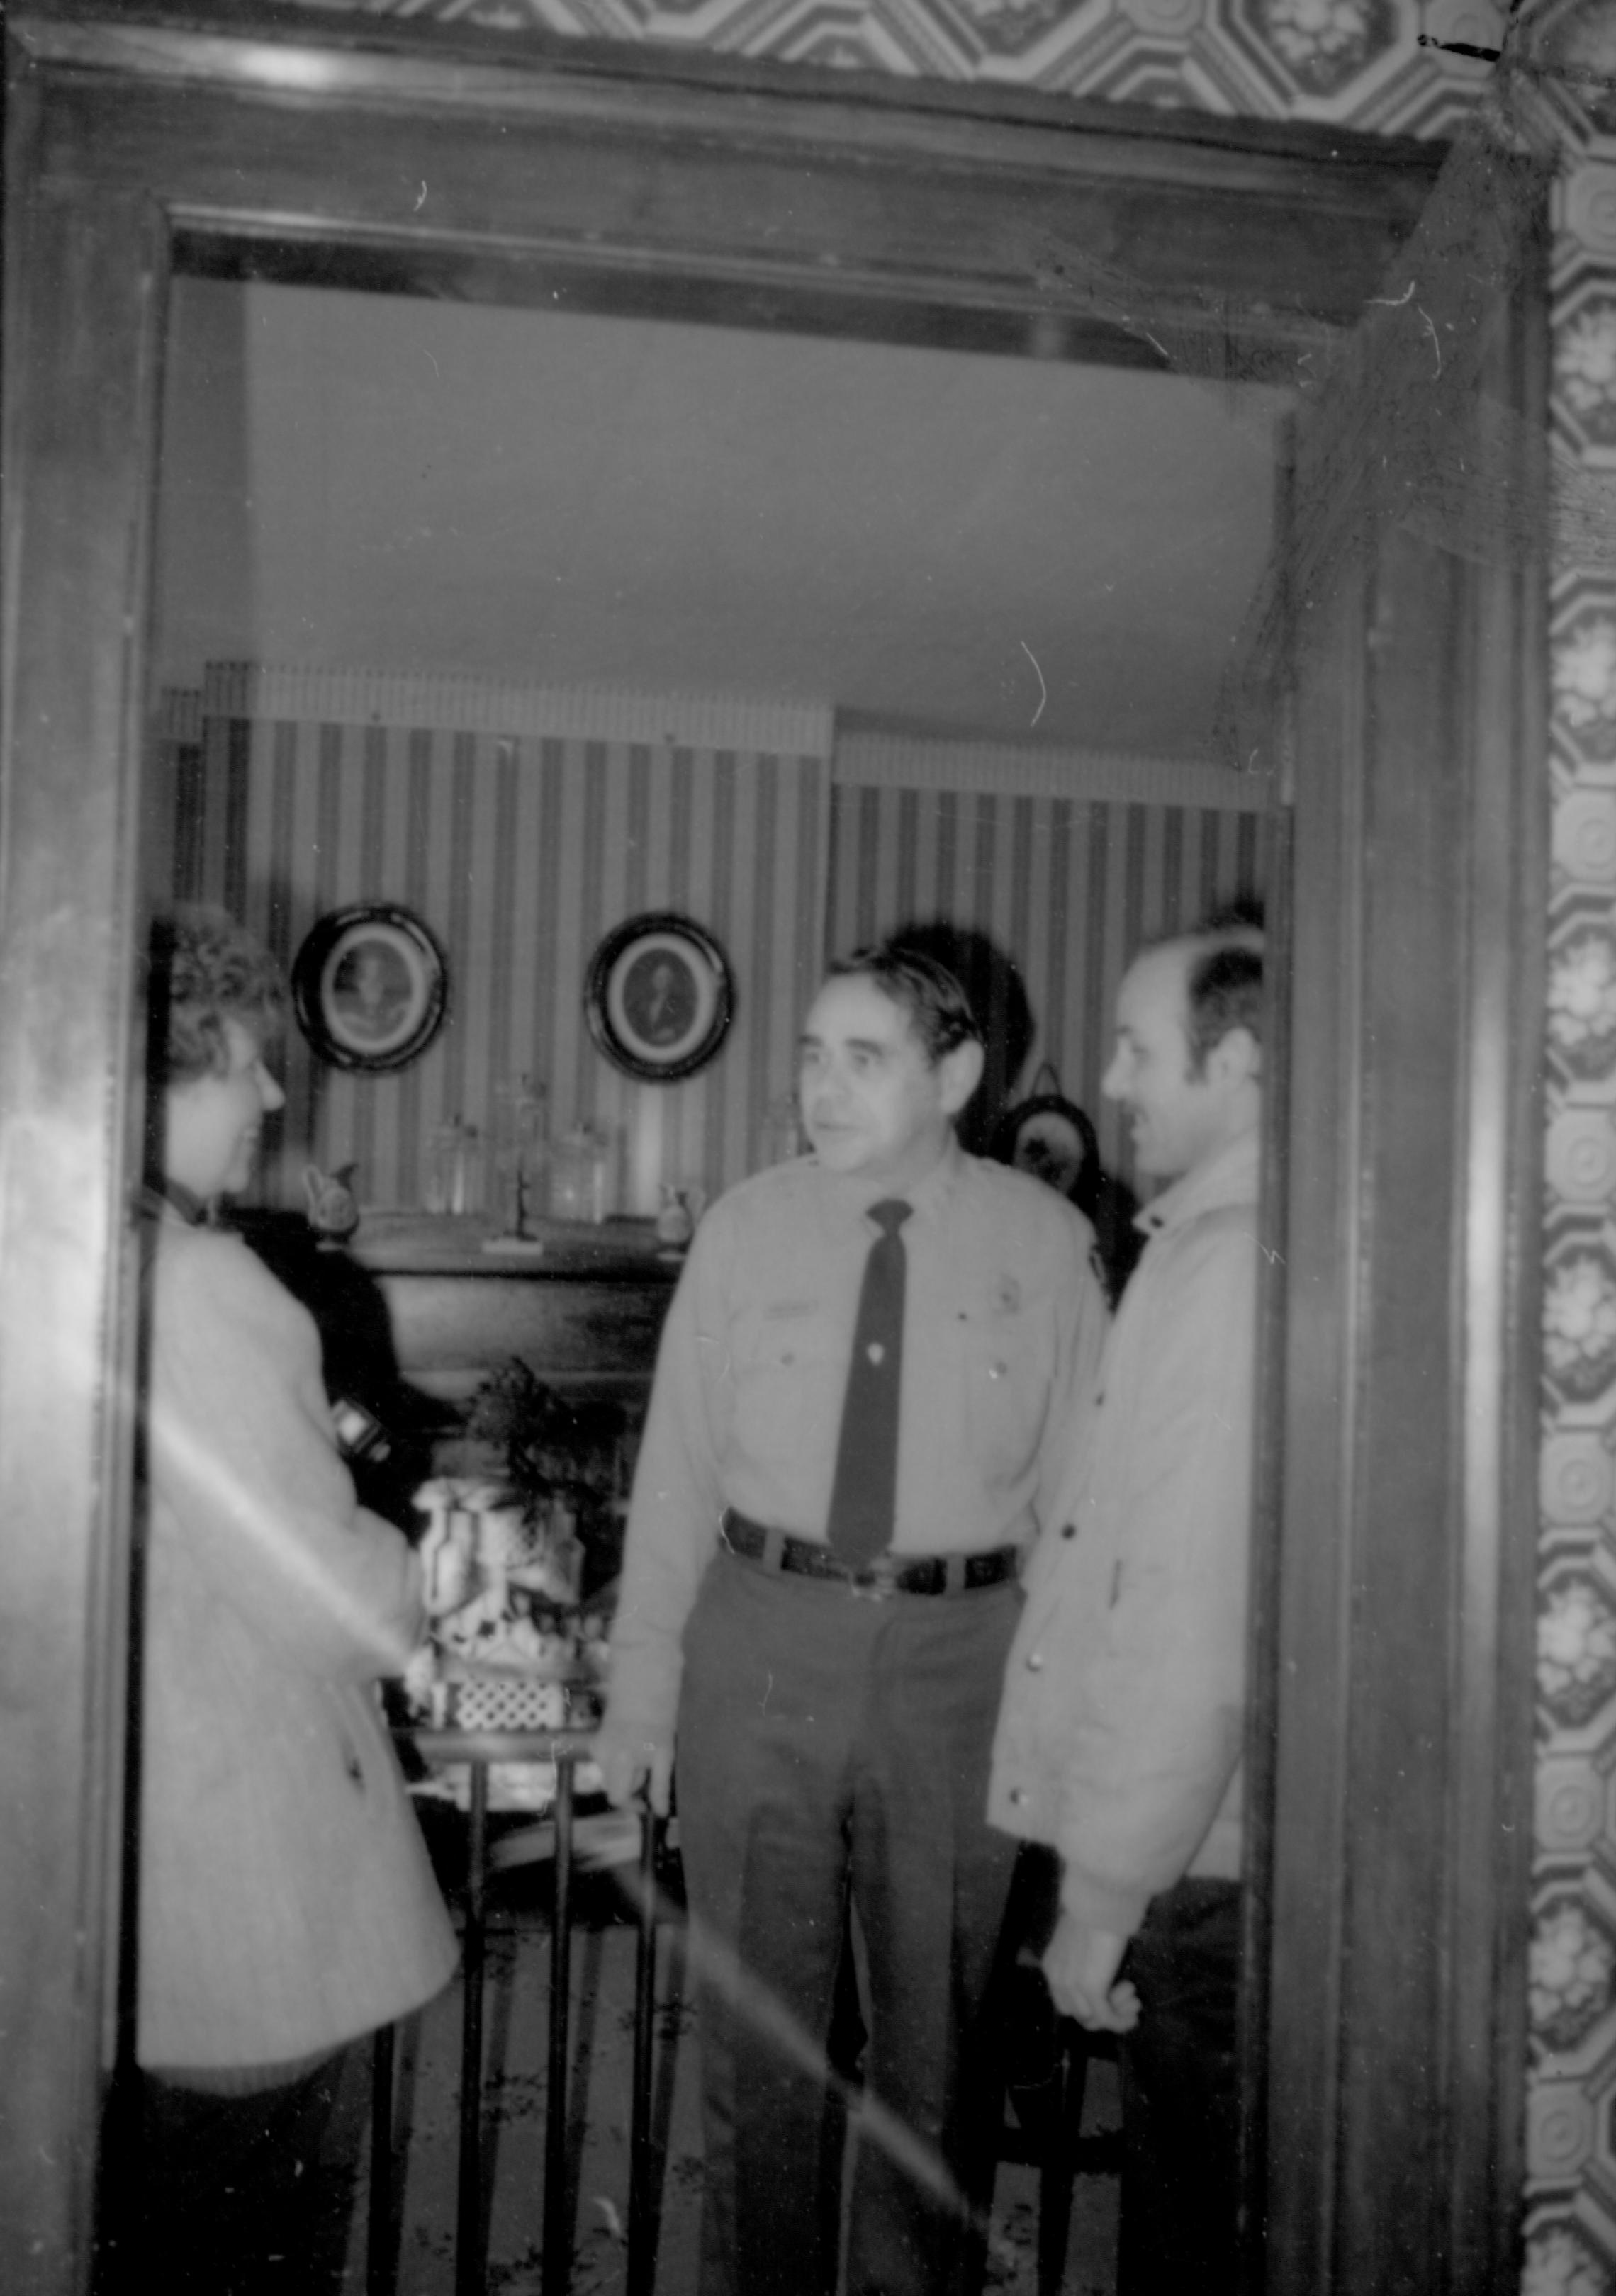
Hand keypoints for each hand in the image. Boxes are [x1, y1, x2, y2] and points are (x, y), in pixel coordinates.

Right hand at [591, 1719, 673, 1815]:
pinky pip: (606, 1763)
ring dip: (625, 1775)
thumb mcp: (665, 1756)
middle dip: (630, 1787)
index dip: (632, 1805)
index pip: (617, 1798)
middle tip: (650, 1771)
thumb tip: (659, 1813)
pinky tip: (631, 1746)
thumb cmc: (658, 1721)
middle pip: (612, 1789)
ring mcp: (596, 1749)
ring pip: (609, 1776)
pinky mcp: (595, 1742)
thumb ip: (660, 1786)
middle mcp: (602, 1757)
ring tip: (643, 1754)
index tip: (646, 1804)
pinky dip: (618, 1763)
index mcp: (620, 1762)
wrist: (643, 1689)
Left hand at [1042, 1911, 1139, 2032]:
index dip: (1090, 2002)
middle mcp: (1057, 1978)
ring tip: (1135, 1997)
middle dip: (1103, 2011)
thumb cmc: (1097, 1910)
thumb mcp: (1084, 1938)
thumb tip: (1098, 1968)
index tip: (1114, 1988)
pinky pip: (1107, 2018)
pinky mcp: (1092, 1990)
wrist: (1102, 1899)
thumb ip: (1083, 1958)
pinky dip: (1121, 2020)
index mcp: (1052, 1964)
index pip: (1065, 2000)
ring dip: (1117, 2013)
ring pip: (1092, 2019)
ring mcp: (1072, 1985)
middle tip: (1129, 1994)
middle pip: (1077, 2013)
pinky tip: (1136, 2011)